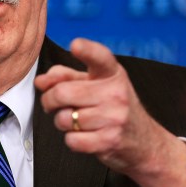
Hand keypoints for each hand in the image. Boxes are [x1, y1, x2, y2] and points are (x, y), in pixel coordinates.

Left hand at [34, 38, 185, 186]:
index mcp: (112, 73)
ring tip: (75, 121)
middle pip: (62, 92)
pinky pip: (72, 140)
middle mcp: (115, 92)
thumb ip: (67, 77)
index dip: (86, 50)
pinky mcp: (109, 140)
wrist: (144, 141)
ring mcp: (114, 117)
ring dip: (62, 122)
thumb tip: (41, 81)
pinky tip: (84, 135)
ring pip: (64, 118)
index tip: (75, 45)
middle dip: (49, 100)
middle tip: (52, 104)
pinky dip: (72, 140)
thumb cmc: (113, 107)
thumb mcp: (96, 84)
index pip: (99, 57)